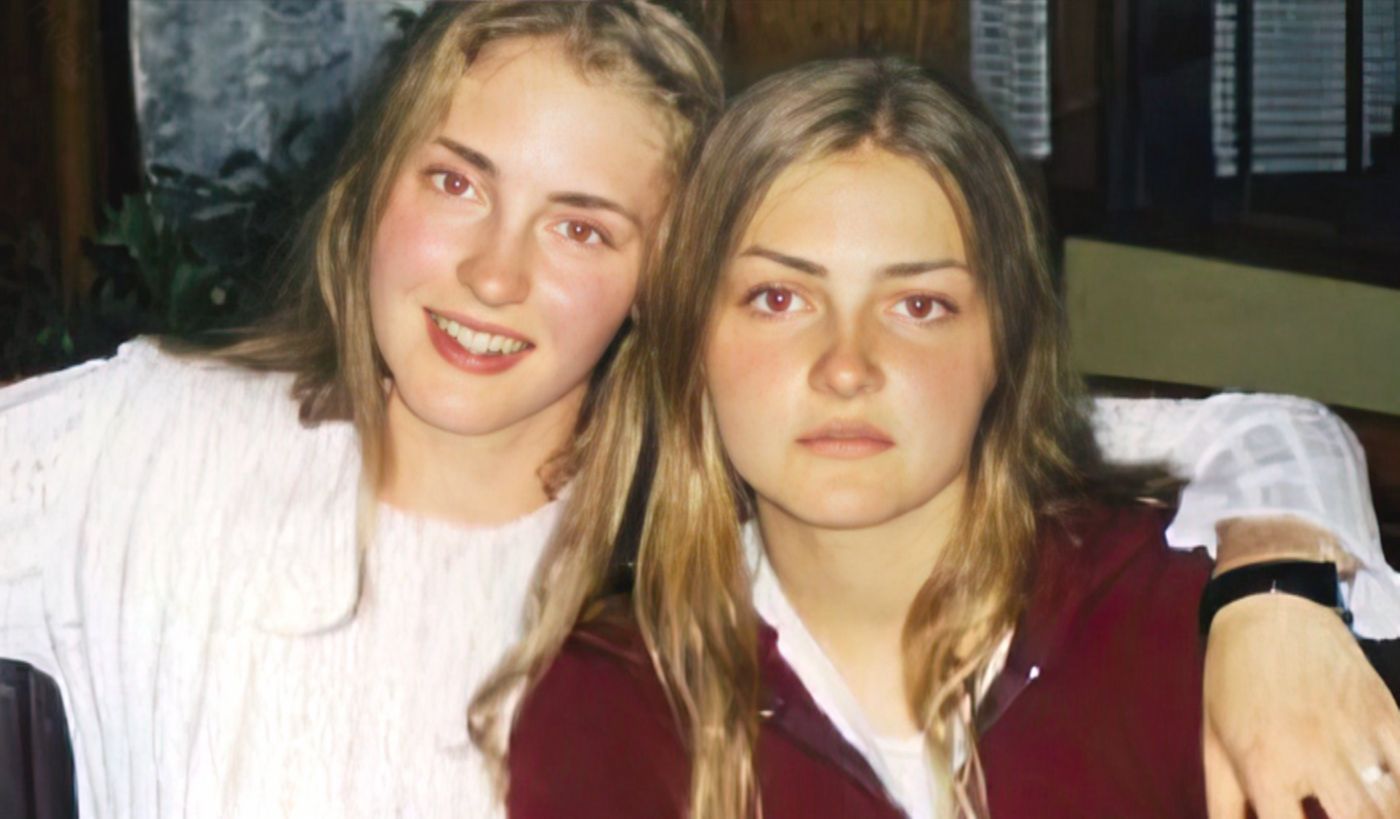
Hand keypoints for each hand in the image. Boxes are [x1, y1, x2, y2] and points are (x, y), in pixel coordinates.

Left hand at [1203, 593, 1399, 817]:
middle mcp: (1315, 755)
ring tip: (1364, 811)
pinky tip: (1391, 799)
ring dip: (1381, 815)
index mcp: (1264, 765)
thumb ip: (1226, 806)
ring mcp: (1358, 735)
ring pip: (1392, 807)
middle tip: (1336, 817)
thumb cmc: (1232, 681)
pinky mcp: (1387, 714)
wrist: (1268, 612)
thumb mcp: (1214, 744)